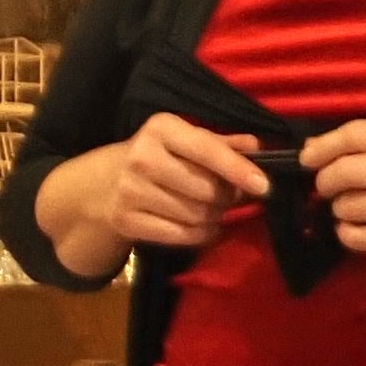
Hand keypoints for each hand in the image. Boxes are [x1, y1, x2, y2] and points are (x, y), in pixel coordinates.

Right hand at [95, 112, 267, 251]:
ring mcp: (131, 191)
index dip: (237, 169)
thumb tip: (258, 147)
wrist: (101, 183)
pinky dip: (200, 234)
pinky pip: (181, 236)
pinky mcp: (126, 220)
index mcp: (161, 129)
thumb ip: (222, 143)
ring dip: (214, 217)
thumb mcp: (184, 140)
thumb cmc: (156, 156)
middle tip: (227, 196)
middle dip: (226, 198)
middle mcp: (143, 157)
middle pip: (206, 190)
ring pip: (196, 215)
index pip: (207, 150)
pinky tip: (201, 227)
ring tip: (210, 209)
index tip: (263, 186)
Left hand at [306, 121, 365, 295]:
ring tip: (350, 209)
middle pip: (347, 172)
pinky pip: (361, 238)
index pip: (356, 135)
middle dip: (325, 183)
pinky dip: (348, 235)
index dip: (323, 147)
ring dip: (339, 211)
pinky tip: (355, 229)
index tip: (307, 159)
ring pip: (349, 207)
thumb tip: (312, 149)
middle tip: (326, 189)